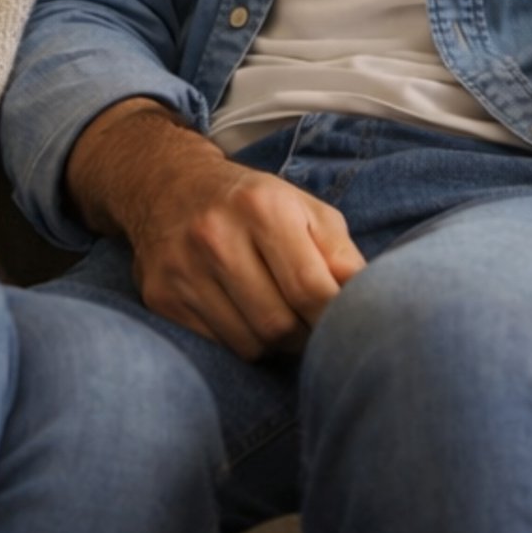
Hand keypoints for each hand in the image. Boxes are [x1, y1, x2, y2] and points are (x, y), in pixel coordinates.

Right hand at [120, 139, 364, 358]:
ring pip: (249, 344)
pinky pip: (217, 347)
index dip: (334, 318)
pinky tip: (242, 315)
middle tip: (309, 324)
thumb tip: (369, 303)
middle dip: (303, 335)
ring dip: (273, 343)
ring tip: (277, 316)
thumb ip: (340, 253)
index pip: (311, 290)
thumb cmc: (252, 202)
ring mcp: (184, 268)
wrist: (170, 185)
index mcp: (261, 207)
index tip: (344, 326)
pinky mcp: (162, 297)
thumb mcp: (303, 208)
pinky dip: (239, 341)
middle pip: (279, 326)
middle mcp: (217, 236)